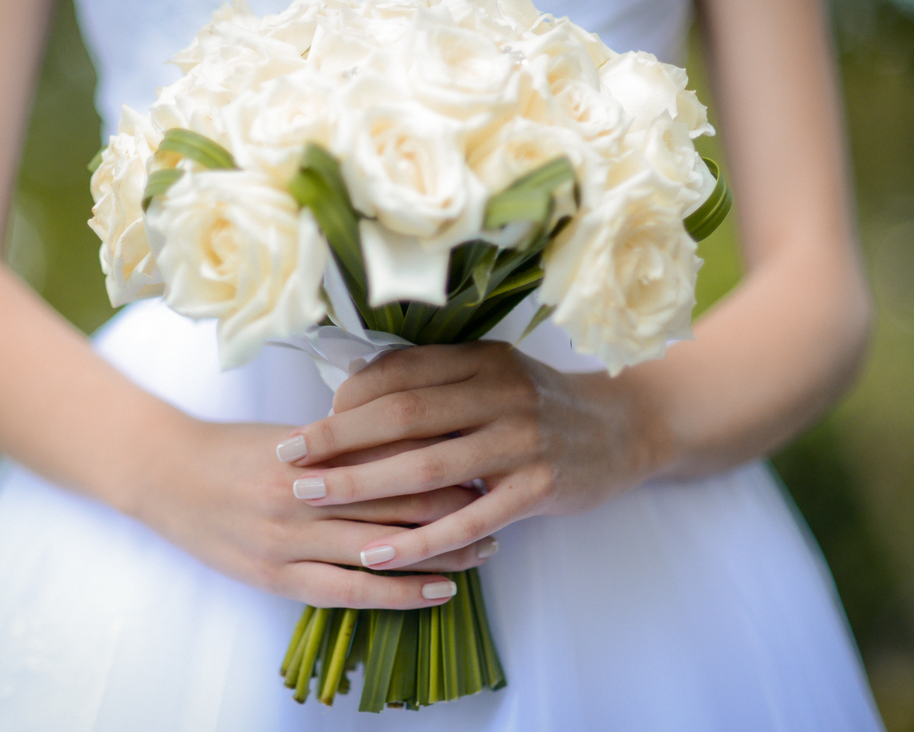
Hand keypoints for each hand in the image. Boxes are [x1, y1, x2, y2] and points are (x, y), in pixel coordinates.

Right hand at [127, 416, 498, 608]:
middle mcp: (306, 496)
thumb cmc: (232, 448)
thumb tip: (412, 440)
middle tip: (505, 502)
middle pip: (400, 502)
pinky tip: (439, 591)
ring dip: (443, 550)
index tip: (487, 458)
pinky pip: (350, 591)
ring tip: (488, 548)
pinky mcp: (276, 577)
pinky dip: (400, 593)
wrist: (163, 474)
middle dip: (458, 505)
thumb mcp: (293, 435)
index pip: (396, 455)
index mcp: (314, 451)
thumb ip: (347, 441)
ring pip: (384, 549)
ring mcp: (290, 540)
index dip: (447, 461)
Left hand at [279, 342, 662, 570]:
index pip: (400, 373)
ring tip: (314, 500)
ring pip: (429, 466)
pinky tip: (379, 554)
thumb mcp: (494, 375)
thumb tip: (351, 393)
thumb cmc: (542, 405)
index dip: (347, 399)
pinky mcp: (540, 486)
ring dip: (364, 485)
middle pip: (403, 415)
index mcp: (481, 359)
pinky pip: (469, 517)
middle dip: (338, 439)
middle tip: (288, 461)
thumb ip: (436, 381)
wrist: (624, 428)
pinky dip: (421, 539)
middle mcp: (500, 392)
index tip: (310, 424)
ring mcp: (522, 439)